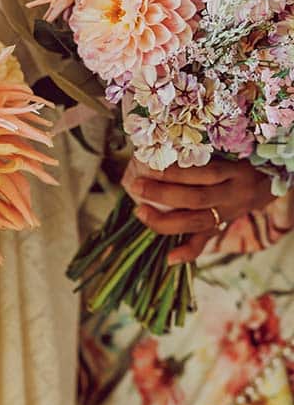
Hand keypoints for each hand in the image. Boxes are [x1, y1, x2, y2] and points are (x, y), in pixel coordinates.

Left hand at [123, 157, 275, 264]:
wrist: (267, 182)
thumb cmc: (237, 159)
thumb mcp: (229, 150)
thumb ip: (202, 152)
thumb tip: (161, 146)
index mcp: (234, 171)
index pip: (204, 173)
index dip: (176, 172)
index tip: (150, 165)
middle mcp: (232, 194)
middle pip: (196, 198)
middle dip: (163, 194)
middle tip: (137, 186)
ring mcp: (227, 213)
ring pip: (197, 221)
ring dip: (165, 220)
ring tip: (140, 212)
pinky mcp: (221, 227)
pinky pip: (204, 242)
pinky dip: (186, 252)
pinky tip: (168, 258)